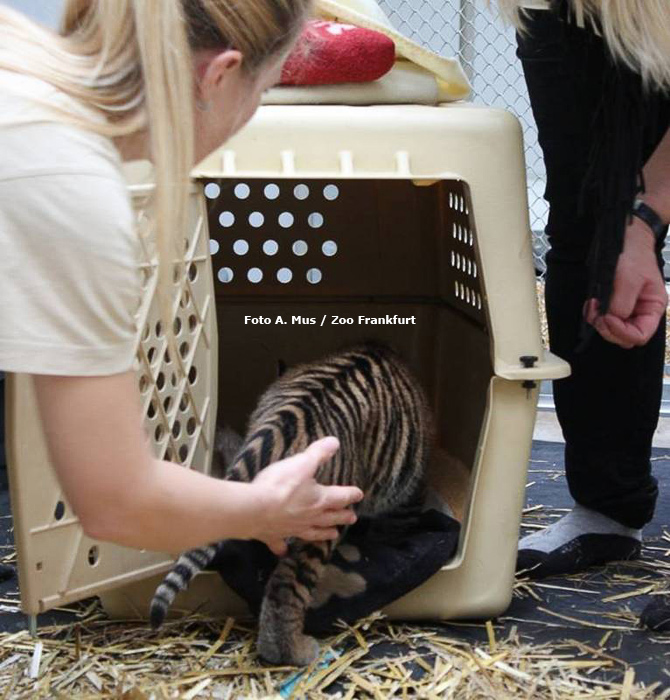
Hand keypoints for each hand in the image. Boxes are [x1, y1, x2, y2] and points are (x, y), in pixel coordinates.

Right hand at [250, 437, 363, 555]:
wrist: (254, 509)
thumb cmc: (281, 484)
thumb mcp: (302, 463)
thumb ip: (318, 453)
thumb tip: (335, 442)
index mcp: (319, 499)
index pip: (340, 497)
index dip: (350, 494)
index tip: (359, 494)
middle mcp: (309, 517)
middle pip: (330, 517)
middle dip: (342, 517)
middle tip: (353, 519)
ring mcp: (292, 528)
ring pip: (313, 532)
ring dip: (324, 533)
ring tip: (333, 535)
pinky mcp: (274, 536)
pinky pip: (280, 543)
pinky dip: (282, 548)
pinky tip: (283, 551)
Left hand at [584, 219, 666, 348]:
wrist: (625, 237)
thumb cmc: (632, 254)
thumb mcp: (629, 279)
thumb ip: (622, 303)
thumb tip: (612, 319)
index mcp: (652, 307)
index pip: (640, 335)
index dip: (622, 332)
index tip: (607, 318)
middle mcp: (641, 311)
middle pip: (624, 337)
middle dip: (608, 328)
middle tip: (597, 314)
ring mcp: (626, 308)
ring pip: (611, 329)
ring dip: (599, 322)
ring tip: (593, 306)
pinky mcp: (613, 303)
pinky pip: (603, 318)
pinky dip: (594, 315)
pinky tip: (591, 304)